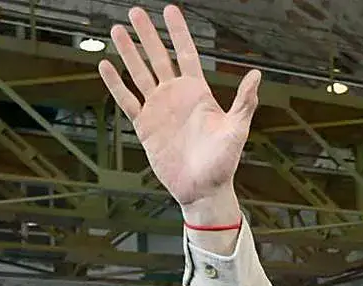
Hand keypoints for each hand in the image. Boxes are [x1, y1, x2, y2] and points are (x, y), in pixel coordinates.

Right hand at [98, 5, 259, 219]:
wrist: (203, 189)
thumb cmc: (224, 162)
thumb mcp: (237, 130)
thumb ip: (244, 102)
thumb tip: (256, 74)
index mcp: (199, 94)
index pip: (187, 54)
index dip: (179, 33)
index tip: (169, 10)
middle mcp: (176, 96)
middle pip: (158, 57)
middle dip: (148, 34)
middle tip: (135, 11)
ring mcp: (158, 109)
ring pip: (140, 73)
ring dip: (129, 52)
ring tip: (118, 30)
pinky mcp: (144, 125)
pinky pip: (127, 100)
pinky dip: (116, 83)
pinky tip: (106, 65)